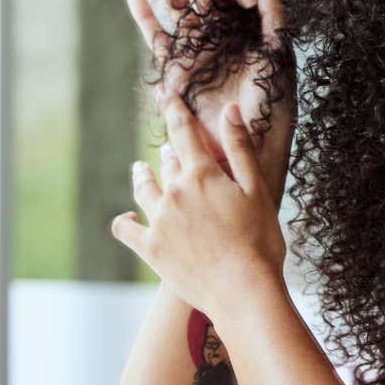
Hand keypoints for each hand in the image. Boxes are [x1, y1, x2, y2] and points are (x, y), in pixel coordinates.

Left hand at [112, 94, 287, 323]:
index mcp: (202, 175)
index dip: (175, 109)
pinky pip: (126, 228)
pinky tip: (126, 216)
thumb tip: (229, 109)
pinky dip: (124, 220)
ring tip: (140, 168)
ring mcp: (159, 221)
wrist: (243, 291)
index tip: (165, 94)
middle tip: (169, 144)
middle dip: (169, 149)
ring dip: (142, 175)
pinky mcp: (151, 249)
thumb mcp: (257, 190)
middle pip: (167, 161)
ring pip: (144, 188)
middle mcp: (174, 192)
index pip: (184, 132)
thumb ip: (240, 149)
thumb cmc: (260, 240)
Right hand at [124, 0, 293, 206]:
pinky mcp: (175, 70)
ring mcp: (195, 51)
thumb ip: (274, 19)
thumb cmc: (270, 110)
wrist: (244, 149)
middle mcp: (219, 37)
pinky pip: (158, 39)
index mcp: (246, 31)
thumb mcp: (278, 59)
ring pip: (175, 6)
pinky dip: (146, 18)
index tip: (240, 1)